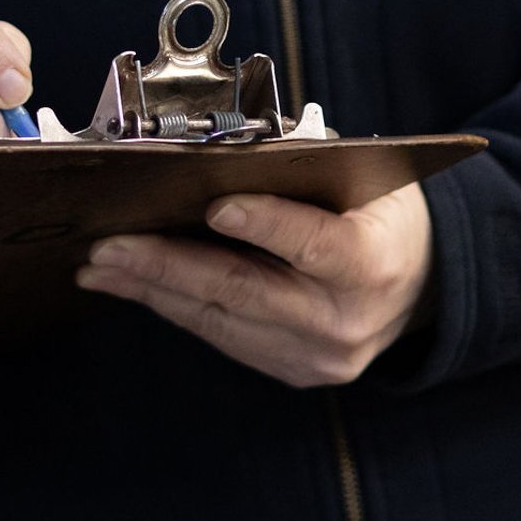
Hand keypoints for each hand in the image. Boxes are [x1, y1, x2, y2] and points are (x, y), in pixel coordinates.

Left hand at [76, 184, 432, 387]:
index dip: (266, 225)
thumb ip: (300, 166)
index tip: (215, 206)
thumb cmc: (378, 212)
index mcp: (373, 263)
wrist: (421, 285)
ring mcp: (316, 356)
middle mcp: (345, 321)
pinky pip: (220, 335)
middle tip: (110, 246)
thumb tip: (218, 149)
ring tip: (99, 266)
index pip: (316, 245)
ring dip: (152, 290)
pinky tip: (132, 285)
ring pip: (220, 319)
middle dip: (168, 266)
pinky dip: (172, 306)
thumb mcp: (363, 178)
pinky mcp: (291, 370)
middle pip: (245, 290)